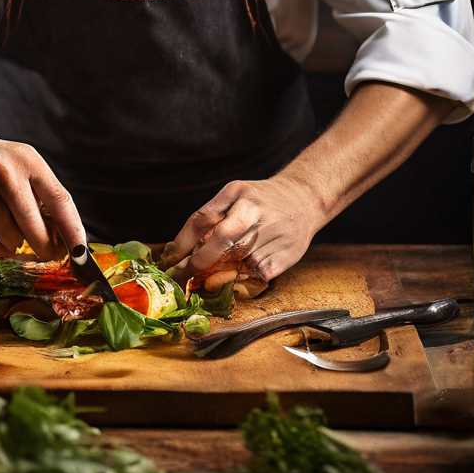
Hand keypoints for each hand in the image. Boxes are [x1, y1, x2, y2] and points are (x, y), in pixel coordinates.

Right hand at [0, 133, 85, 260]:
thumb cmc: (1, 166)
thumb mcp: (28, 168)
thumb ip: (45, 198)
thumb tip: (64, 239)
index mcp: (28, 162)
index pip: (58, 200)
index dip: (72, 229)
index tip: (80, 251)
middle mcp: (3, 172)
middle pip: (31, 223)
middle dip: (44, 246)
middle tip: (50, 254)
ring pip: (8, 236)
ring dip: (18, 246)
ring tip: (19, 240)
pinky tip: (3, 240)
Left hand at [157, 174, 325, 296]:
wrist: (306, 198)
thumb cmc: (259, 201)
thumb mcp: (234, 195)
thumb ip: (209, 219)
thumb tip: (177, 253)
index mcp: (238, 193)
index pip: (201, 220)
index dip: (180, 245)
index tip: (167, 262)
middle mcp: (255, 211)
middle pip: (219, 242)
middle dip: (194, 264)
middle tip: (178, 278)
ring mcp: (272, 233)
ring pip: (234, 262)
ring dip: (215, 274)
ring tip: (204, 279)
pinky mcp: (285, 255)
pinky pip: (254, 275)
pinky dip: (241, 279)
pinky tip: (237, 275)